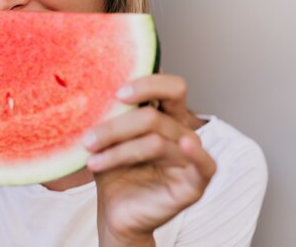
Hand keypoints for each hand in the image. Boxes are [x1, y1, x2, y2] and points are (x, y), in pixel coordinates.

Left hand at [84, 74, 216, 245]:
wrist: (114, 212)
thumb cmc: (114, 171)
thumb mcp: (107, 138)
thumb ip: (111, 113)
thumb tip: (97, 84)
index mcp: (165, 116)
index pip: (171, 87)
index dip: (148, 84)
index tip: (116, 94)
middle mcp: (181, 132)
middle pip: (156, 116)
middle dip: (117, 125)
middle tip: (90, 138)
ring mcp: (189, 158)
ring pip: (155, 142)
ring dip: (117, 151)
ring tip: (92, 161)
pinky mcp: (194, 184)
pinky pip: (205, 165)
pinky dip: (197, 153)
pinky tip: (184, 146)